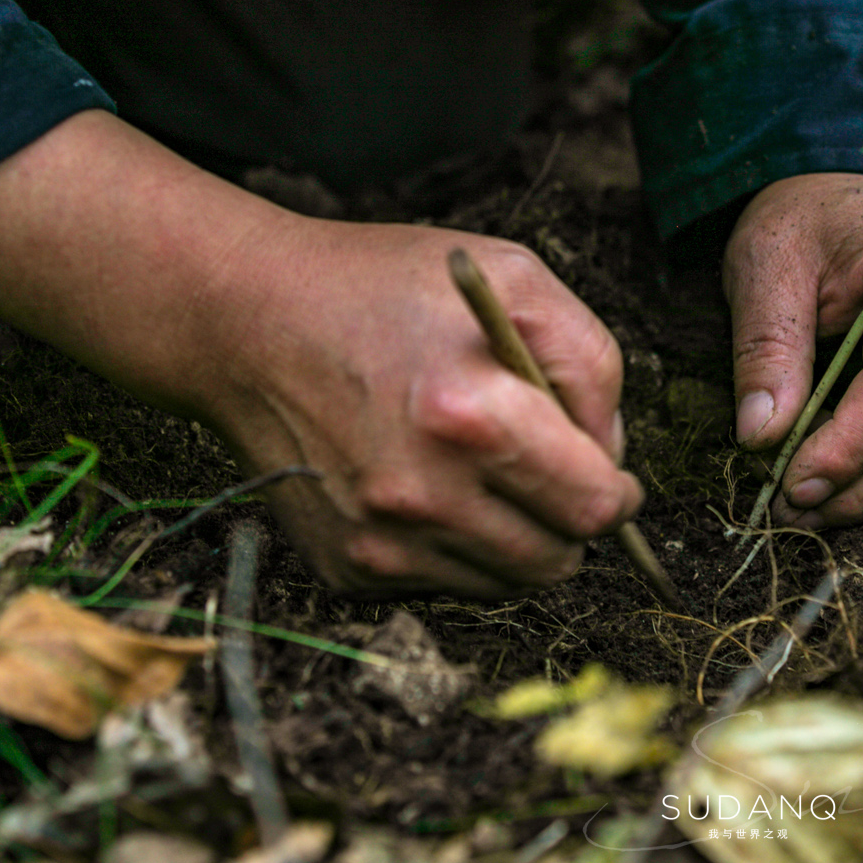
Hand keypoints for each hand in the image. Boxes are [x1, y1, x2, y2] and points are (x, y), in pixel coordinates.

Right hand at [211, 221, 640, 595]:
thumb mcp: (513, 279)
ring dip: (516, 537)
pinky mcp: (346, 567)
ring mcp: (379, 542)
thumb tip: (611, 454)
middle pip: (556, 560)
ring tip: (481, 469)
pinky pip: (443, 583)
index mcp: (473, 418)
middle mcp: (424, 496)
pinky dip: (456, 546)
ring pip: (504, 582)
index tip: (609, 475)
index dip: (617, 492)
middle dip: (571, 520)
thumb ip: (590, 365)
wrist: (246, 320)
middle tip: (551, 472)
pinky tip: (426, 482)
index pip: (593, 507)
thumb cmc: (384, 288)